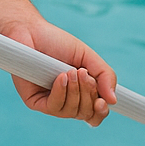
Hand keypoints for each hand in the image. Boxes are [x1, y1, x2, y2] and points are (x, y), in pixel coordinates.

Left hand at [1, 18, 117, 126]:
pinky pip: (54, 107)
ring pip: (71, 112)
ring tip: (71, 71)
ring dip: (75, 92)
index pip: (95, 113)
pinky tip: (61, 77)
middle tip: (83, 73)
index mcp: (81, 92)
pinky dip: (60, 93)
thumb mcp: (87, 57)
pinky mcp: (36, 102)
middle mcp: (67, 100)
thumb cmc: (58, 43)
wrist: (31, 32)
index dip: (101, 112)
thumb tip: (114, 100)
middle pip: (86, 113)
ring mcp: (51, 102)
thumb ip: (105, 75)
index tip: (103, 102)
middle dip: (89, 94)